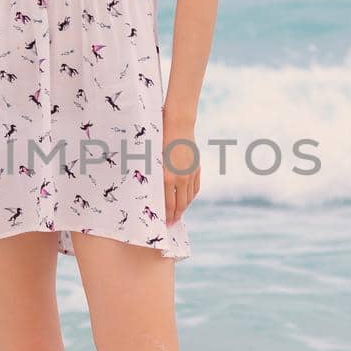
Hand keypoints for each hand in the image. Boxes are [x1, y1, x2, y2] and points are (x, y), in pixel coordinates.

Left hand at [161, 111, 200, 226]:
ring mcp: (190, 174)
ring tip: (179, 214)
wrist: (178, 126)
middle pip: (180, 204)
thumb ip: (157, 177)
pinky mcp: (196, 169)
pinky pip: (195, 188)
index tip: (164, 224)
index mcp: (167, 178)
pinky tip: (186, 200)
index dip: (167, 216)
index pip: (168, 205)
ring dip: (183, 207)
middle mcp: (180, 178)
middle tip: (171, 223)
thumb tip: (154, 193)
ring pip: (188, 198)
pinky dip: (191, 197)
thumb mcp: (154, 161)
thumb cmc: (160, 141)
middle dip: (175, 216)